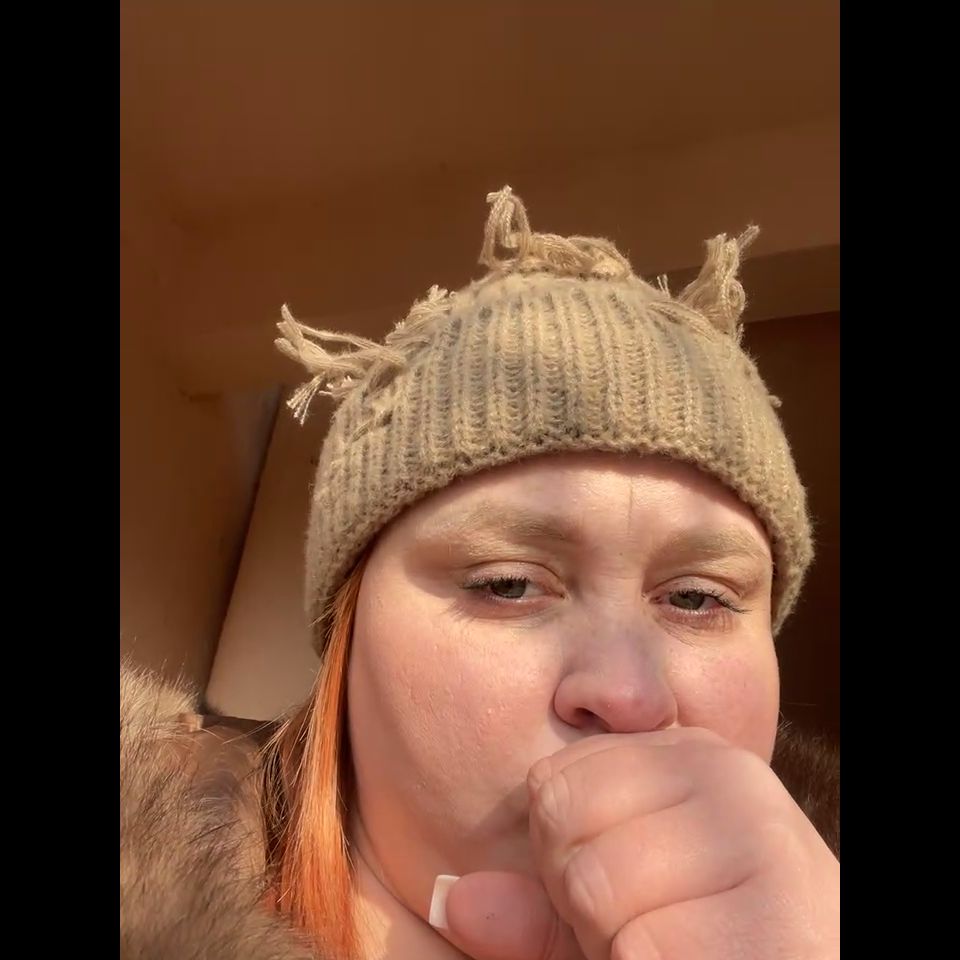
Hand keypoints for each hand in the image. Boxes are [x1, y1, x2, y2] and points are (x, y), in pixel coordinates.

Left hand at [437, 728, 839, 959]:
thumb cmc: (702, 944)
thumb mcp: (614, 917)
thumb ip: (539, 904)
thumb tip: (454, 899)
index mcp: (693, 756)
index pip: (553, 785)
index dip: (562, 856)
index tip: (622, 888)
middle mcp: (732, 778)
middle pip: (568, 831)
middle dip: (586, 903)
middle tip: (653, 925)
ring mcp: (762, 841)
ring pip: (598, 891)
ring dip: (621, 945)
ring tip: (680, 942)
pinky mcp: (776, 918)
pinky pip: (642, 949)